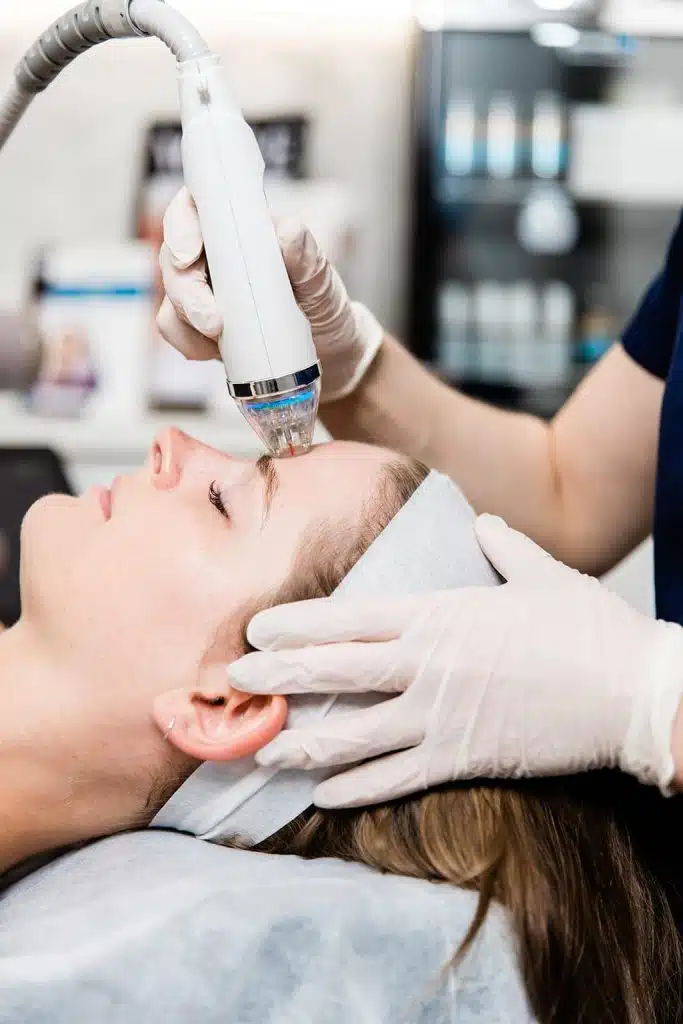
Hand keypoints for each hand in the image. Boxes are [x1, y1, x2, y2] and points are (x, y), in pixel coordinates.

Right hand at [156, 187, 383, 402]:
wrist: (331, 355)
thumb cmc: (324, 307)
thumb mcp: (323, 282)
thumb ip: (307, 257)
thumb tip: (288, 232)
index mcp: (242, 230)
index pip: (197, 208)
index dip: (181, 225)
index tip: (189, 254)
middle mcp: (216, 256)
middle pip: (174, 258)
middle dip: (185, 291)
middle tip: (212, 321)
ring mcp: (205, 292)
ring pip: (170, 298)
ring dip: (185, 321)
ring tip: (218, 340)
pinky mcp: (201, 327)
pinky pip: (176, 331)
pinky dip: (189, 344)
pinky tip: (215, 353)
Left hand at [228, 516, 682, 808]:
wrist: (631, 692)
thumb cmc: (587, 628)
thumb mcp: (540, 575)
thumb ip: (503, 547)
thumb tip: (486, 524)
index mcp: (437, 616)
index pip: (347, 619)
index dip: (295, 626)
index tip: (256, 630)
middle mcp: (425, 665)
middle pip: (333, 673)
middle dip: (276, 679)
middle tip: (232, 684)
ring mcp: (439, 716)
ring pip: (352, 734)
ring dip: (302, 744)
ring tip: (263, 751)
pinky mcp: (461, 758)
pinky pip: (395, 779)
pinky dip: (356, 789)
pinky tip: (324, 795)